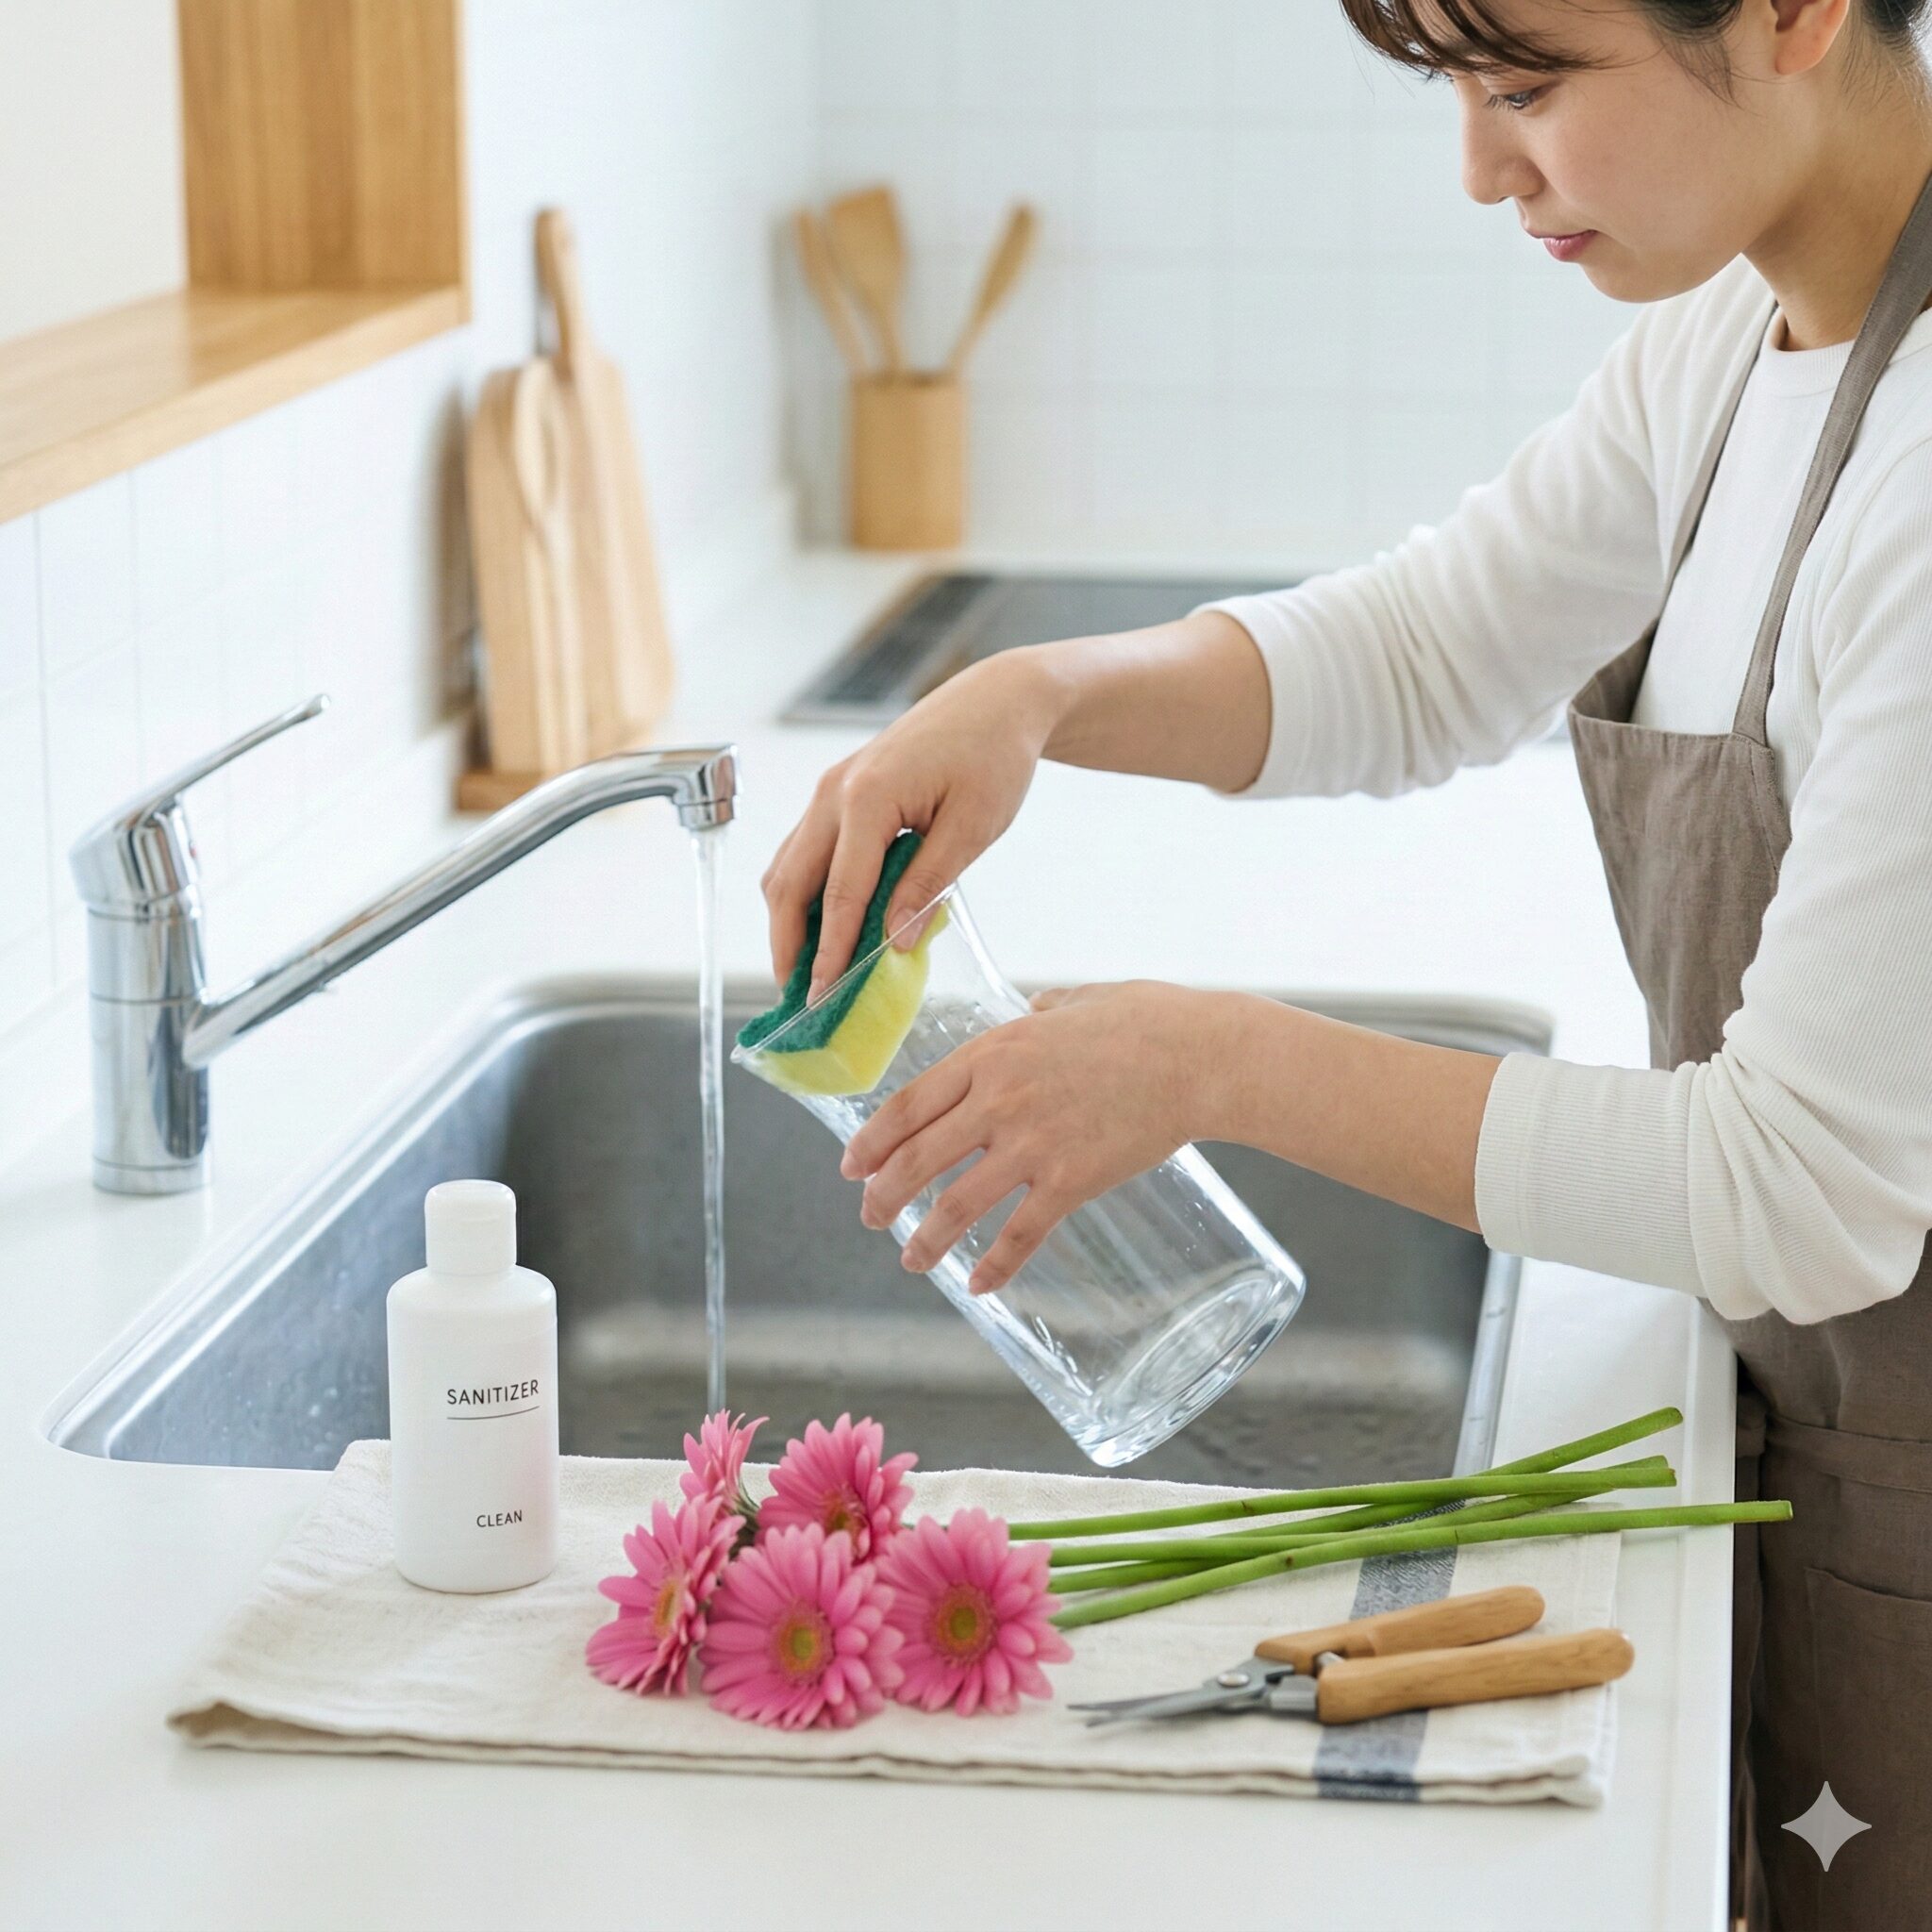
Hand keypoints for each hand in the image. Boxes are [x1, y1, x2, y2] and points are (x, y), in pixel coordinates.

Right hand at [761, 649, 1062, 1000]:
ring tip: (806, 972)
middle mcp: (834, 792)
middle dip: (788, 945)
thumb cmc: (995, 756)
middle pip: (790, 883)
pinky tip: (824, 928)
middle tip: (797, 999)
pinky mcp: (838, 792)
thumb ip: (928, 884)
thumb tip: (894, 942)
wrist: (997, 700)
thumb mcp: (973, 827)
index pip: (839, 893)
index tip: (823, 998)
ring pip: (788, 867)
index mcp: (868, 798)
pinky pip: (806, 851)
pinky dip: (806, 894)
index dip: (830, 952)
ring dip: (790, 922)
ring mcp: (830, 789)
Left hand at [838, 980, 1228, 1295]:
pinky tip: (978, 1285)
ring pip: (955, 1205)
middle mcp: (999, 1101)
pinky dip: (994, 1266)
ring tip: (912, 1261)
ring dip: (924, 1241)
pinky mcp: (1071, 1181)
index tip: (851, 1167)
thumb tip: (1038, 1005)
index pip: (907, 1105)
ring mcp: (1033, 1144)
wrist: (1199, 1057)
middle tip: (870, 1218)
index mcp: (990, 1055)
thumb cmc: (1145, 1020)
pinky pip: (1019, 1234)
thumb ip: (1045, 1009)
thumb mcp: (1075, 1000)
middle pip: (916, 1160)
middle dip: (883, 1197)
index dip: (870, 1143)